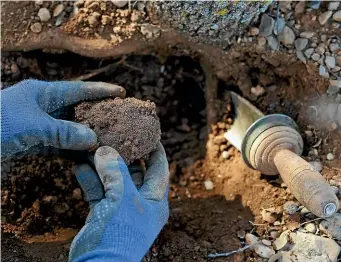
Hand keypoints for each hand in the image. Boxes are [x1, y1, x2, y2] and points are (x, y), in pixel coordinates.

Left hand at [1, 80, 125, 159]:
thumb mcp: (31, 126)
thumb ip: (62, 132)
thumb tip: (93, 138)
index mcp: (42, 93)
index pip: (78, 90)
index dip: (100, 91)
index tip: (121, 93)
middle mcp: (42, 107)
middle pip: (76, 110)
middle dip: (97, 115)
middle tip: (119, 120)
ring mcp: (37, 125)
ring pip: (69, 130)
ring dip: (86, 137)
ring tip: (108, 140)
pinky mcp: (32, 142)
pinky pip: (58, 145)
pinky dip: (71, 151)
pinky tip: (85, 157)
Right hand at [70, 143, 168, 261]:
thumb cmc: (119, 234)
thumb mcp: (122, 197)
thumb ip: (116, 171)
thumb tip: (106, 150)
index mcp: (154, 199)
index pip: (159, 167)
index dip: (155, 149)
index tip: (148, 132)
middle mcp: (140, 202)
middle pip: (135, 171)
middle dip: (123, 154)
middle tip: (113, 136)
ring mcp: (122, 208)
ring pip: (113, 179)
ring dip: (102, 165)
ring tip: (91, 147)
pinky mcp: (104, 213)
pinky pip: (98, 190)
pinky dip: (89, 179)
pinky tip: (79, 166)